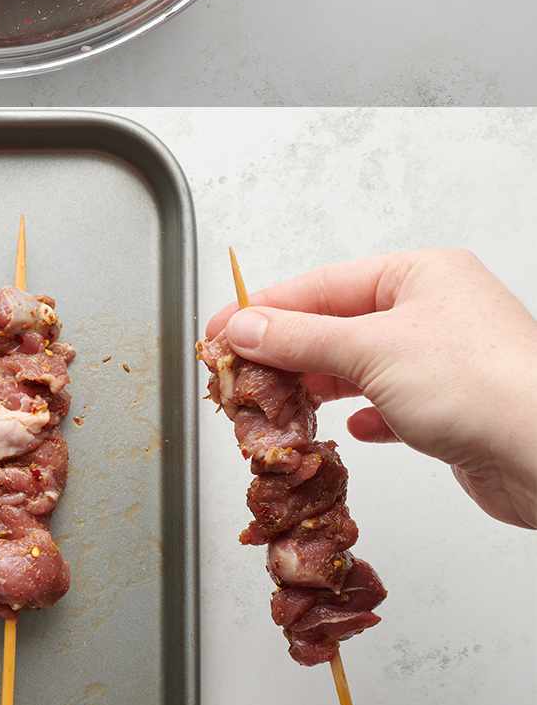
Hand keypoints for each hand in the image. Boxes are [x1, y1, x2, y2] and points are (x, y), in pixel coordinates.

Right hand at [208, 249, 536, 527]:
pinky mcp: (454, 409)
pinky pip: (391, 404)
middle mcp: (435, 309)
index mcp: (420, 274)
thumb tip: (245, 327)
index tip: (221, 330)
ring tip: (282, 406)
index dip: (266, 309)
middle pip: (339, 324)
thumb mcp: (372, 351)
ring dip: (321, 386)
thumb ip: (300, 339)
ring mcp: (446, 360)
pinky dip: (364, 415)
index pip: (322, 284)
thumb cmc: (482, 387)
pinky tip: (349, 430)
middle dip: (289, 352)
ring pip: (362, 365)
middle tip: (241, 375)